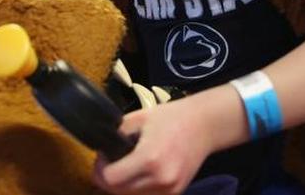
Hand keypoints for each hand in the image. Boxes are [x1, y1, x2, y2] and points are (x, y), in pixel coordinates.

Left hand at [92, 98, 219, 194]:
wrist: (204, 125)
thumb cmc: (171, 118)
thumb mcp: (138, 118)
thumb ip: (117, 134)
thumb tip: (101, 147)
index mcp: (149, 158)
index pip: (111, 179)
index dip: (100, 169)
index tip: (101, 158)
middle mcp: (160, 179)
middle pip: (119, 192)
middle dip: (108, 179)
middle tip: (108, 163)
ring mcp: (169, 190)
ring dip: (122, 186)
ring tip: (122, 168)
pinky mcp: (175, 193)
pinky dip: (137, 189)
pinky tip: (137, 174)